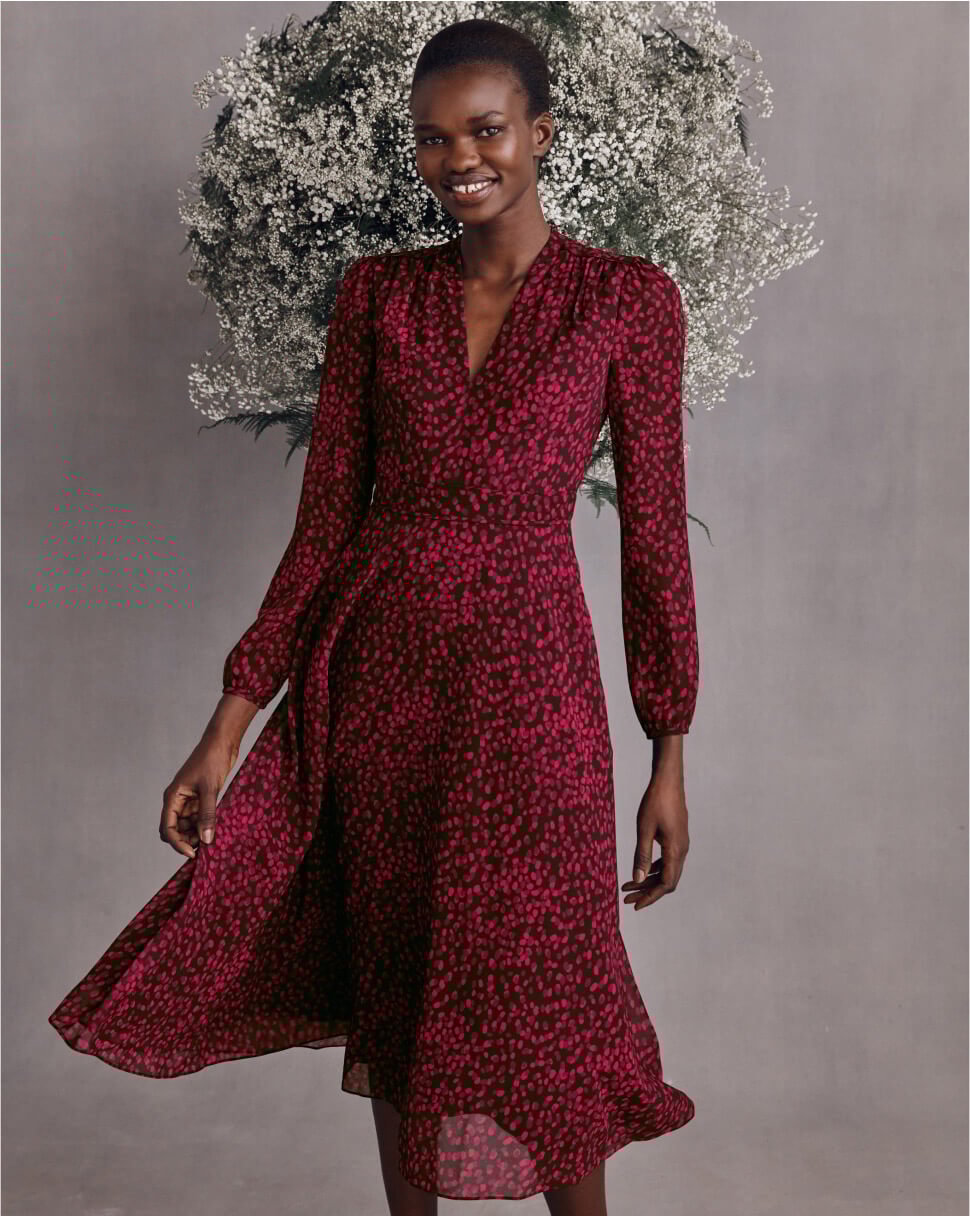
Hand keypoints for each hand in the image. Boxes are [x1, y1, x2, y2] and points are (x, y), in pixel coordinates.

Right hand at [158, 729, 238, 858]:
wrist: (222, 742)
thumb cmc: (212, 760)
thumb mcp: (210, 789)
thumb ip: (207, 814)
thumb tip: (206, 840)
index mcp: (173, 797)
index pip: (168, 828)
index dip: (178, 843)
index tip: (193, 854)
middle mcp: (178, 800)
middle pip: (175, 829)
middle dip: (186, 840)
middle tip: (205, 847)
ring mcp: (189, 799)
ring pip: (188, 825)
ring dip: (196, 834)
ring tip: (211, 839)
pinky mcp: (201, 798)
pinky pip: (198, 817)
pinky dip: (204, 825)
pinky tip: (215, 829)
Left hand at [620, 773, 689, 910]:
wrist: (668, 780)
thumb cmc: (655, 802)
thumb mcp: (644, 829)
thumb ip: (641, 855)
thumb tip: (637, 880)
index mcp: (675, 850)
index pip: (665, 884)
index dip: (650, 897)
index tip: (635, 905)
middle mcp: (682, 850)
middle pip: (667, 881)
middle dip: (647, 891)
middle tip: (627, 898)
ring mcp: (681, 843)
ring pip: (667, 870)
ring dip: (649, 880)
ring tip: (629, 885)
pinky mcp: (677, 837)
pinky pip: (668, 860)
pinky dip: (654, 868)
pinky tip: (641, 868)